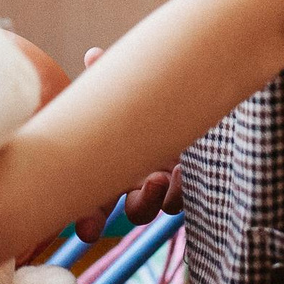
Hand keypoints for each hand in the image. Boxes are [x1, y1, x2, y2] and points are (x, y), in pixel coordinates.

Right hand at [71, 46, 183, 241]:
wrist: (203, 90)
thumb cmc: (162, 88)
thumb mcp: (139, 82)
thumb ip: (114, 74)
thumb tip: (94, 56)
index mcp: (109, 152)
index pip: (84, 186)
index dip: (80, 211)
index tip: (82, 228)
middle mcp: (128, 171)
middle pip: (103, 205)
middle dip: (96, 219)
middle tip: (92, 226)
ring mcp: (156, 180)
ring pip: (141, 210)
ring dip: (146, 200)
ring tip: (159, 177)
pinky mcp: (186, 182)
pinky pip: (176, 203)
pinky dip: (176, 193)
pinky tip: (182, 172)